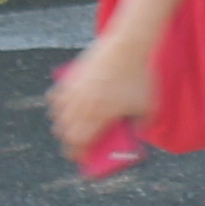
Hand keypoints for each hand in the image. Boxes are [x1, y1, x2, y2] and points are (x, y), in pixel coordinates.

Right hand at [48, 41, 152, 169]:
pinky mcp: (70, 76)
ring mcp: (73, 90)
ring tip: (70, 127)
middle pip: (65, 132)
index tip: (81, 158)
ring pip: (57, 116)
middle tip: (77, 144)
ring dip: (62, 124)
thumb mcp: (149, 106)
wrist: (127, 46)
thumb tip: (138, 133)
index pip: (78, 143)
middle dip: (70, 141)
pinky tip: (64, 106)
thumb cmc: (139, 76)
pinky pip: (55, 97)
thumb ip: (144, 124)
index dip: (77, 154)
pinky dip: (57, 105)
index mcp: (98, 116)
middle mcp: (81, 105)